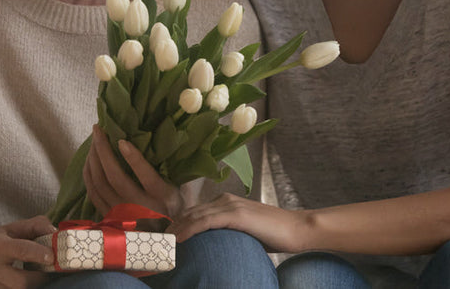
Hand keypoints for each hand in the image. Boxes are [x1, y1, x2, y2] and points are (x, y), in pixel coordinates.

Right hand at [0, 215, 54, 288]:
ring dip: (30, 287)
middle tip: (48, 272)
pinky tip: (21, 283)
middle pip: (21, 282)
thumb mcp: (13, 229)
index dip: (39, 254)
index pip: (21, 251)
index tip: (52, 257)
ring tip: (34, 278)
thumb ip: (36, 226)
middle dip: (39, 278)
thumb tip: (55, 232)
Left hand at [83, 125, 183, 219]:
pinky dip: (88, 174)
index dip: (133, 158)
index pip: (147, 176)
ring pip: (100, 184)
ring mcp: (121, 214)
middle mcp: (140, 207)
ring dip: (93, 159)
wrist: (161, 237)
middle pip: (115, 177)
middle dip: (103, 150)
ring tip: (93, 141)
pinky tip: (89, 160)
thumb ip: (164, 171)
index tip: (122, 140)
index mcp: (162, 198)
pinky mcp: (109, 217)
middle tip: (98, 129)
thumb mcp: (175, 190)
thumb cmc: (169, 207)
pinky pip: (93, 193)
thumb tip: (146, 141)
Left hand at [169, 193, 310, 252]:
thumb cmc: (273, 235)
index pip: (192, 212)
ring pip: (192, 216)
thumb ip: (226, 234)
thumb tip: (211, 250)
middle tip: (153, 244)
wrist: (297, 229)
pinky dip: (188, 230)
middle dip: (168, 228)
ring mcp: (230, 205)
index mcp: (224, 202)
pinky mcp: (236, 214)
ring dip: (173, 230)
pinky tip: (177, 240)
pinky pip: (205, 221)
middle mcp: (224, 199)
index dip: (174, 225)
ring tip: (159, 244)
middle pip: (187, 213)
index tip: (160, 240)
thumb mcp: (244, 232)